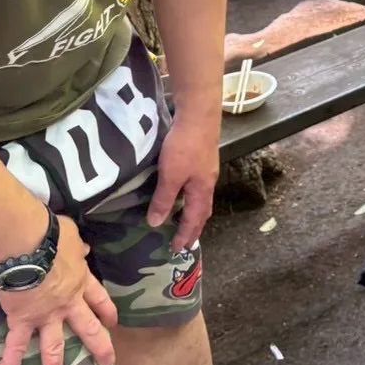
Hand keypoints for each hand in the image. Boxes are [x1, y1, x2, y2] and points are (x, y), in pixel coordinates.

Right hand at [0, 214, 117, 364]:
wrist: (27, 244)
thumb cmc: (51, 235)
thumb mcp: (72, 237)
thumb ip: (77, 248)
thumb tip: (83, 249)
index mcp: (81, 281)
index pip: (99, 300)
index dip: (107, 311)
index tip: (113, 323)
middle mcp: (67, 304)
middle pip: (88, 329)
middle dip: (99, 348)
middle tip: (107, 363)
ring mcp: (46, 315)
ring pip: (53, 347)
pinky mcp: (23, 319)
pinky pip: (16, 342)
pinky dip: (10, 357)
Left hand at [148, 113, 219, 251]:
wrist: (199, 115)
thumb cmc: (185, 147)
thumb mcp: (170, 176)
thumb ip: (164, 199)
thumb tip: (156, 224)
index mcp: (202, 191)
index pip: (194, 220)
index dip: (185, 235)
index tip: (177, 249)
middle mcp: (208, 183)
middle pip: (202, 211)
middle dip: (194, 227)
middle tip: (184, 239)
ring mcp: (206, 170)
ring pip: (200, 198)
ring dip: (192, 212)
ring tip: (182, 219)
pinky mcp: (202, 158)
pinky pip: (197, 187)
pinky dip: (190, 197)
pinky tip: (182, 191)